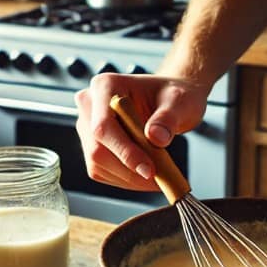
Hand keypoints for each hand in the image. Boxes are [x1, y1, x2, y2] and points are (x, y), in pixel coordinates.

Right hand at [75, 73, 208, 190]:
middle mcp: (90, 105)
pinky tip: (145, 175)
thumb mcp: (179, 102)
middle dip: (129, 170)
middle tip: (160, 178)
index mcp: (105, 86)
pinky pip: (102, 172)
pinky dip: (126, 179)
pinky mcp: (92, 147)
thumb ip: (168, 118)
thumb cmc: (173, 97)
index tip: (148, 170)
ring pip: (98, 165)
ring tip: (158, 177)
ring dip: (129, 178)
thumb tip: (156, 137)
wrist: (170, 103)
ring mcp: (87, 128)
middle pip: (97, 149)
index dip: (124, 151)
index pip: (104, 125)